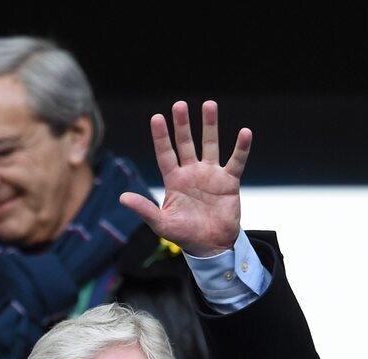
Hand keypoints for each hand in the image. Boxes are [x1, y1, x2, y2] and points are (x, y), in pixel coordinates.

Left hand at [119, 100, 250, 256]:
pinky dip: (241, 148)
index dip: (161, 137)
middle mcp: (191, 173)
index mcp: (174, 181)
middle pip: (186, 143)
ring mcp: (211, 175)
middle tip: (179, 105)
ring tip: (209, 104)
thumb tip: (122, 198)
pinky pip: (236, 161)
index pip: (165, 154)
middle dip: (182, 125)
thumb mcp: (161, 223)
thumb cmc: (184, 235)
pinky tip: (244, 132)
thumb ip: (144, 209)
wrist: (210, 246)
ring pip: (210, 145)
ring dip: (210, 125)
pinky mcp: (229, 181)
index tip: (156, 117)